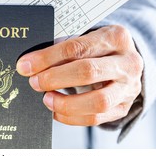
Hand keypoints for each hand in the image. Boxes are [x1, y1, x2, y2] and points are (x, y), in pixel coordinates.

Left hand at [16, 25, 142, 125]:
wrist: (125, 61)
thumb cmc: (99, 49)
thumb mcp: (87, 39)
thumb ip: (64, 49)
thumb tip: (30, 64)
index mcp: (116, 37)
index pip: (77, 47)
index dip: (48, 58)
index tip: (26, 65)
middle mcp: (128, 62)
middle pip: (89, 72)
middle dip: (55, 78)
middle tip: (34, 82)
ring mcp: (129, 87)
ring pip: (98, 101)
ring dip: (66, 103)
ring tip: (47, 99)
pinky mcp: (123, 107)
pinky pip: (97, 118)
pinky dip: (72, 117)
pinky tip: (57, 111)